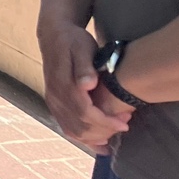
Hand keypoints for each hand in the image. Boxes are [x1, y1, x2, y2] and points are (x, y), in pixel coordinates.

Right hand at [38, 23, 131, 152]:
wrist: (54, 36)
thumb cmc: (73, 40)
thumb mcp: (82, 47)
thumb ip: (84, 66)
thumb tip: (88, 84)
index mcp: (62, 84)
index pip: (85, 113)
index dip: (106, 122)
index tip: (125, 122)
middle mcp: (55, 97)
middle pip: (80, 127)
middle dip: (105, 130)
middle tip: (125, 123)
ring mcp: (53, 102)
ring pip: (73, 131)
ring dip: (96, 137)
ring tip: (115, 131)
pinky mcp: (55, 104)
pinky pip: (68, 128)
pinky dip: (84, 139)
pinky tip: (99, 142)